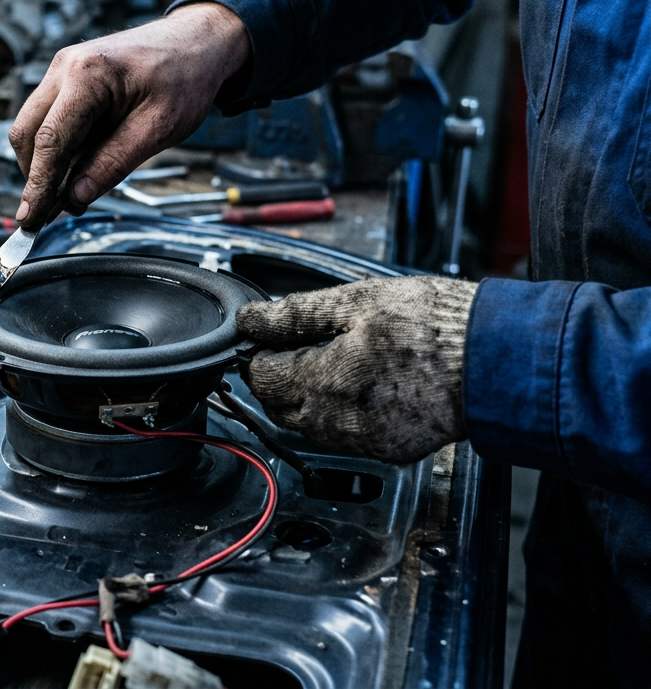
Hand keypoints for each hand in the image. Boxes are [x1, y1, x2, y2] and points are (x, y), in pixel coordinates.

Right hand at [7, 2, 248, 228]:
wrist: (198, 41)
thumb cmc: (185, 76)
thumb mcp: (158, 128)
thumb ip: (113, 163)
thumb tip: (76, 197)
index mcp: (87, 75)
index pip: (49, 141)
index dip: (37, 185)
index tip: (31, 218)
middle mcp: (65, 67)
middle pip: (26, 133)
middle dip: (34, 174)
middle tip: (48, 211)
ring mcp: (63, 70)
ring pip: (32, 126)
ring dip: (46, 161)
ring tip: (76, 187)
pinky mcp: (67, 78)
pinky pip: (49, 118)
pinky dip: (58, 146)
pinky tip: (82, 162)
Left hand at [236, 276, 478, 462]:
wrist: (501, 360)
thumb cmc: (437, 325)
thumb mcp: (359, 300)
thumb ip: (295, 314)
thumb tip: (251, 320)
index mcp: (325, 382)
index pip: (261, 378)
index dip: (260, 353)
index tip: (272, 336)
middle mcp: (338, 423)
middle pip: (280, 406)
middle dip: (280, 377)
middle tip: (302, 345)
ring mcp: (365, 441)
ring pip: (309, 425)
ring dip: (308, 396)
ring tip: (338, 360)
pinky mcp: (390, 450)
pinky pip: (344, 437)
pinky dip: (340, 414)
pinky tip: (364, 385)